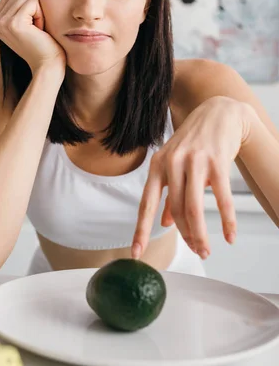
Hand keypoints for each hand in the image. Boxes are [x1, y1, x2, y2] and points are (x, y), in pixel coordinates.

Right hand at [0, 0, 66, 77]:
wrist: (48, 66)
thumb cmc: (43, 45)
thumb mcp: (27, 23)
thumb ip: (19, 6)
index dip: (28, 6)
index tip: (31, 27)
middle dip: (34, 8)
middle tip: (35, 30)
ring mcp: (3, 23)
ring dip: (38, 11)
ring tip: (37, 30)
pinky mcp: (14, 23)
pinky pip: (33, 1)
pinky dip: (41, 15)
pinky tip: (39, 31)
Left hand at [131, 96, 250, 260]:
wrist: (219, 112)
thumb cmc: (194, 142)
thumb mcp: (174, 163)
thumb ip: (168, 192)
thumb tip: (163, 222)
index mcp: (157, 165)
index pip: (145, 203)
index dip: (140, 230)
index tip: (136, 252)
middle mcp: (172, 162)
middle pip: (174, 211)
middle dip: (185, 237)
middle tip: (196, 252)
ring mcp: (194, 161)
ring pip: (193, 209)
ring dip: (200, 235)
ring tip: (206, 250)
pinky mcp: (217, 162)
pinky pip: (221, 199)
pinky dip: (226, 221)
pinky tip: (230, 235)